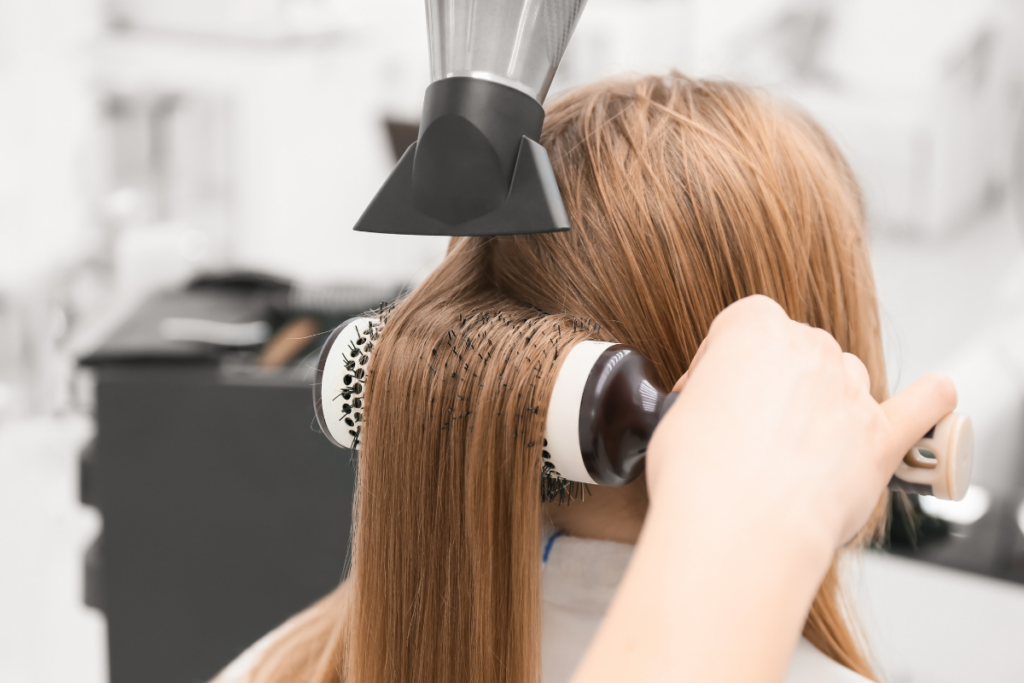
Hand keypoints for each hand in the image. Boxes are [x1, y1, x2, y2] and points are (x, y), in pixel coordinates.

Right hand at [648, 294, 956, 550]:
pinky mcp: (880, 439)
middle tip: (745, 431)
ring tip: (796, 447)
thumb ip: (709, 398)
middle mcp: (809, 349)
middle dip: (775, 383)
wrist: (738, 525)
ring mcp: (850, 392)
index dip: (721, 363)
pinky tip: (932, 396)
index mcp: (753, 329)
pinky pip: (922, 406)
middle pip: (798, 349)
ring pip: (846, 378)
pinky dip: (929, 401)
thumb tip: (718, 417)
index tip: (709, 394)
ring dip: (826, 402)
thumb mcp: (679, 415)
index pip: (741, 325)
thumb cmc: (698, 472)